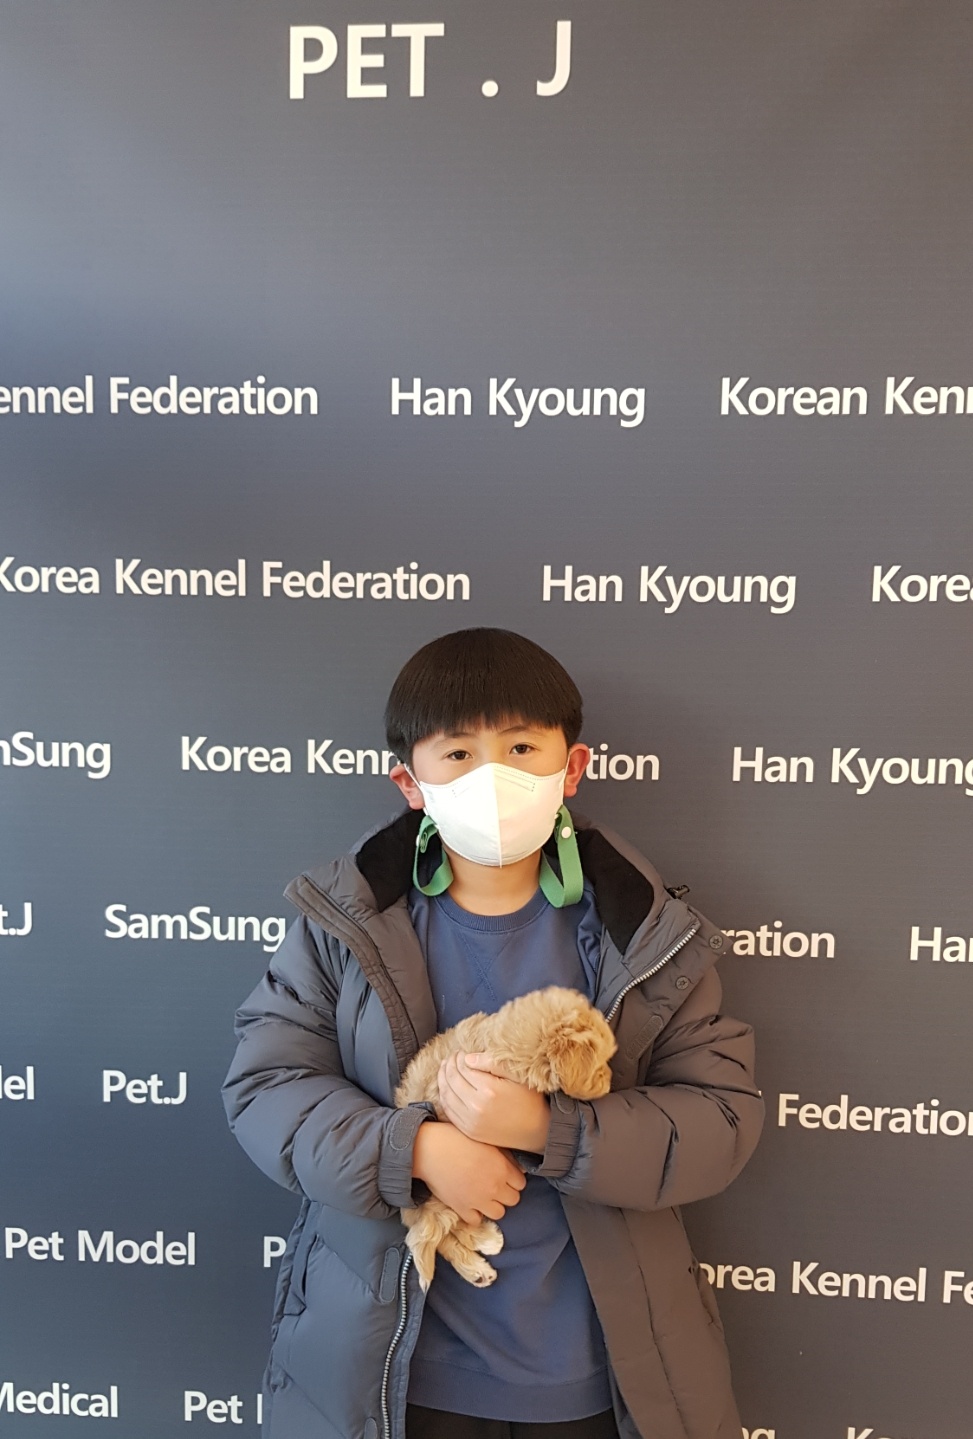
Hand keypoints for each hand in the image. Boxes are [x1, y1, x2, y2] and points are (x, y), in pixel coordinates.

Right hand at [412, 1121, 525, 1224]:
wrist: (429, 1149)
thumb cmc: (456, 1137)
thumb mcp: (485, 1139)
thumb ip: (504, 1155)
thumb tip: (518, 1167)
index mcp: (502, 1168)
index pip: (521, 1183)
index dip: (514, 1178)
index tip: (507, 1175)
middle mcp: (494, 1187)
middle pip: (514, 1200)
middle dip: (507, 1193)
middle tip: (496, 1184)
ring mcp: (478, 1201)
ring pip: (499, 1213)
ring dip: (494, 1205)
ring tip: (485, 1195)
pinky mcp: (461, 1209)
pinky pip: (476, 1221)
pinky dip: (475, 1214)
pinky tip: (471, 1203)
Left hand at [437, 1051, 551, 1152]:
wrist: (537, 1131)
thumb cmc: (529, 1099)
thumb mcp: (516, 1075)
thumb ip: (492, 1062)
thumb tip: (468, 1058)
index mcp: (489, 1089)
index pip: (463, 1066)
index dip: (459, 1056)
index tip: (462, 1052)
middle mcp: (477, 1106)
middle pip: (452, 1079)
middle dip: (449, 1065)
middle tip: (452, 1057)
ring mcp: (471, 1121)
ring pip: (446, 1094)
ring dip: (443, 1079)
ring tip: (446, 1068)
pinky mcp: (469, 1131)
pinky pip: (449, 1111)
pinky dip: (444, 1096)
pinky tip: (447, 1087)